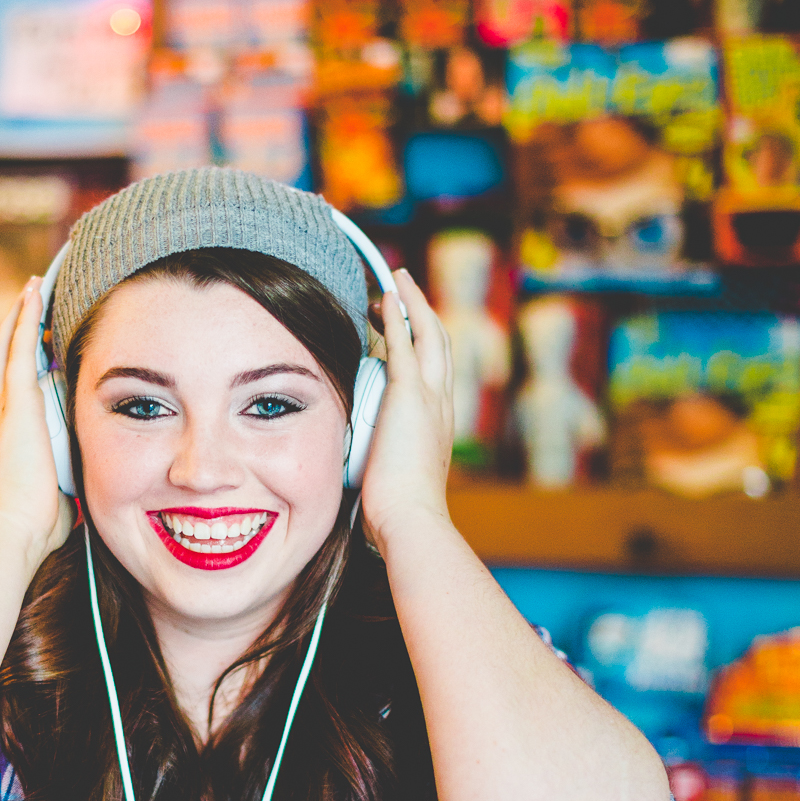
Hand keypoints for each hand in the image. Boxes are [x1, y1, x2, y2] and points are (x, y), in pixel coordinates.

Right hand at [0, 278, 73, 571]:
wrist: (18, 526)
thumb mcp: (60, 484)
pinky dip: (24, 317)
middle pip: (6, 355)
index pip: (18, 382)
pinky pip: (18, 347)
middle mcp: (1, 412)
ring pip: (9, 344)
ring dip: (22, 312)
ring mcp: (5, 405)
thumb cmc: (39, 518)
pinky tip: (33, 291)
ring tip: (34, 283)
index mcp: (12, 431)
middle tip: (33, 294)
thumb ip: (72, 469)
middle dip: (20, 324)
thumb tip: (94, 478)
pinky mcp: (15, 401)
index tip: (42, 333)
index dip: (27, 355)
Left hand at [360, 270, 454, 556]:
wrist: (409, 519)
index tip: (405, 331)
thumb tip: (357, 463)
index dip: (423, 347)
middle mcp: (442, 405)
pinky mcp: (410, 395)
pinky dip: (398, 315)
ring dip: (412, 304)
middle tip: (402, 292)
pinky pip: (406, 342)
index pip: (436, 374)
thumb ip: (378, 459)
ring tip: (397, 281)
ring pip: (429, 334)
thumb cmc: (396, 512)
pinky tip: (387, 296)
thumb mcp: (390, 476)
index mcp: (438, 424)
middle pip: (440, 344)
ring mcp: (430, 398)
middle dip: (422, 313)